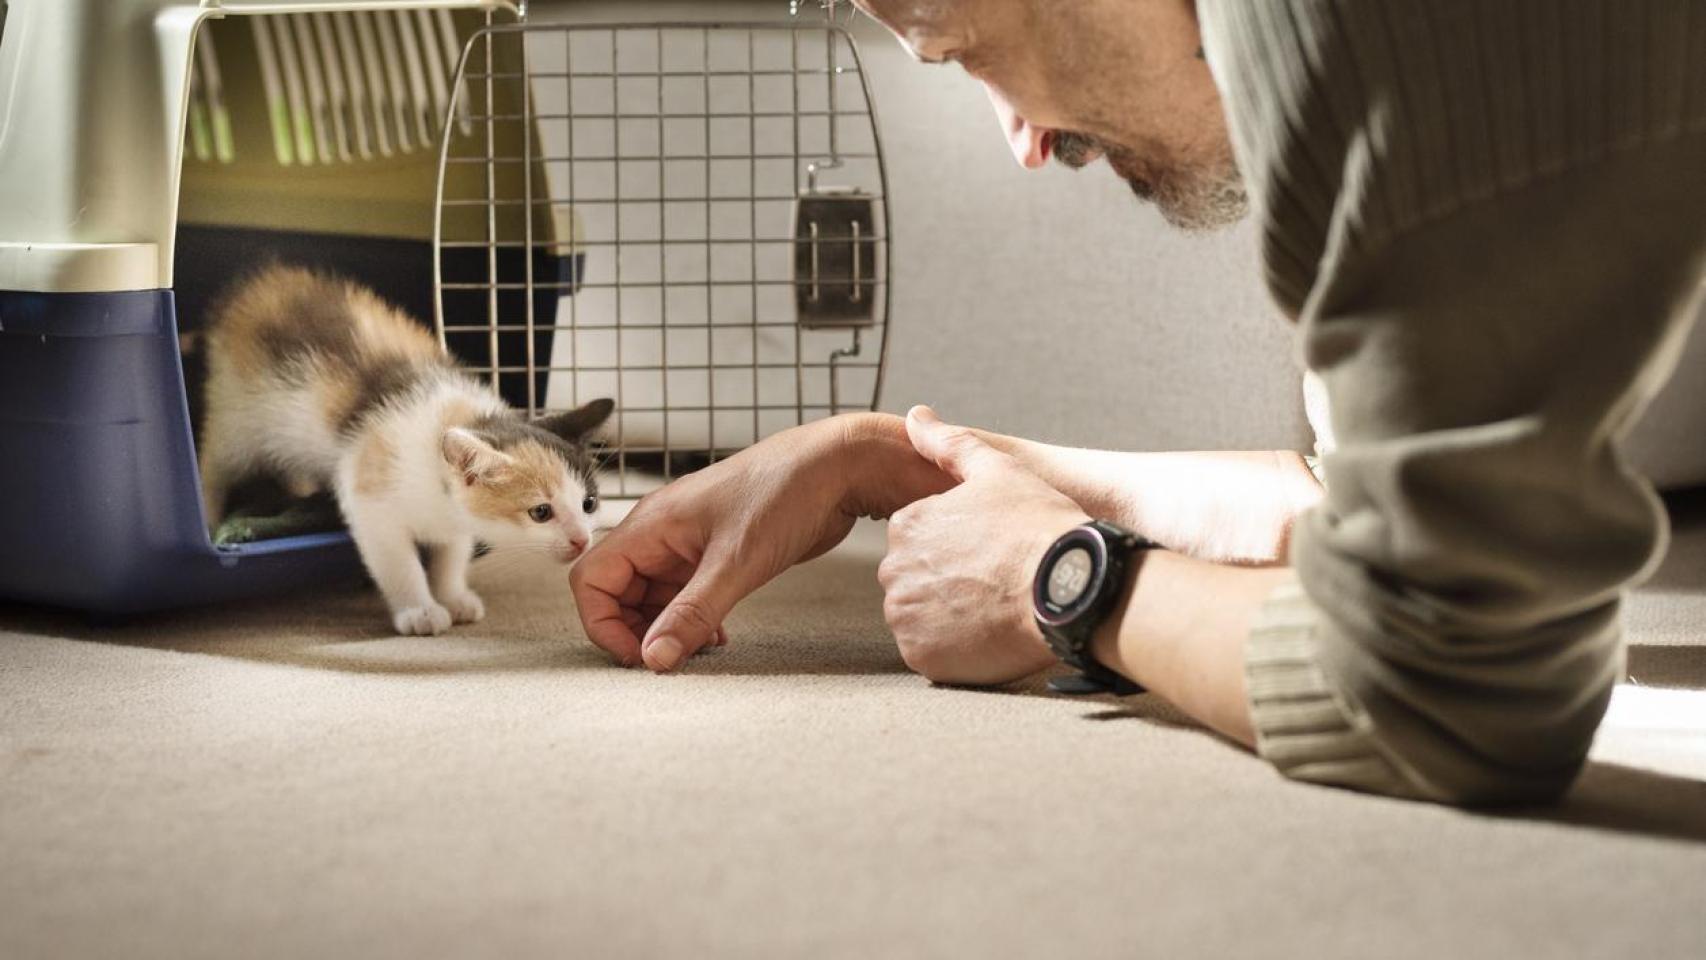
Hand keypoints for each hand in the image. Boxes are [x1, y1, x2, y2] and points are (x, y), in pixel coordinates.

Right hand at [571, 414, 949, 671]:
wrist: (837, 467)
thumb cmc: (785, 494)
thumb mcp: (736, 563)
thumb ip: (692, 613)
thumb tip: (654, 658)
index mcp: (651, 524)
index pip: (592, 580)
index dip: (603, 624)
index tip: (640, 656)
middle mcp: (662, 532)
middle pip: (618, 592)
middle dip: (636, 631)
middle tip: (671, 658)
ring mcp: (689, 542)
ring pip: (653, 596)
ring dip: (668, 628)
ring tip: (700, 650)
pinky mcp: (717, 551)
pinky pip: (686, 593)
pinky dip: (693, 619)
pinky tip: (718, 637)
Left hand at [879, 406, 1091, 685]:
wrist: (1069, 588)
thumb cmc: (1040, 526)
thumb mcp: (998, 470)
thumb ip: (949, 444)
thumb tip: (915, 416)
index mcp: (906, 525)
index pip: (917, 540)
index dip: (958, 547)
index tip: (990, 553)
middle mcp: (894, 570)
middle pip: (915, 579)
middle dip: (947, 582)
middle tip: (995, 583)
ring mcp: (906, 616)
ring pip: (920, 616)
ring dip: (948, 615)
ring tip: (994, 608)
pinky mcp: (922, 656)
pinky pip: (930, 653)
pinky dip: (954, 648)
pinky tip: (988, 634)